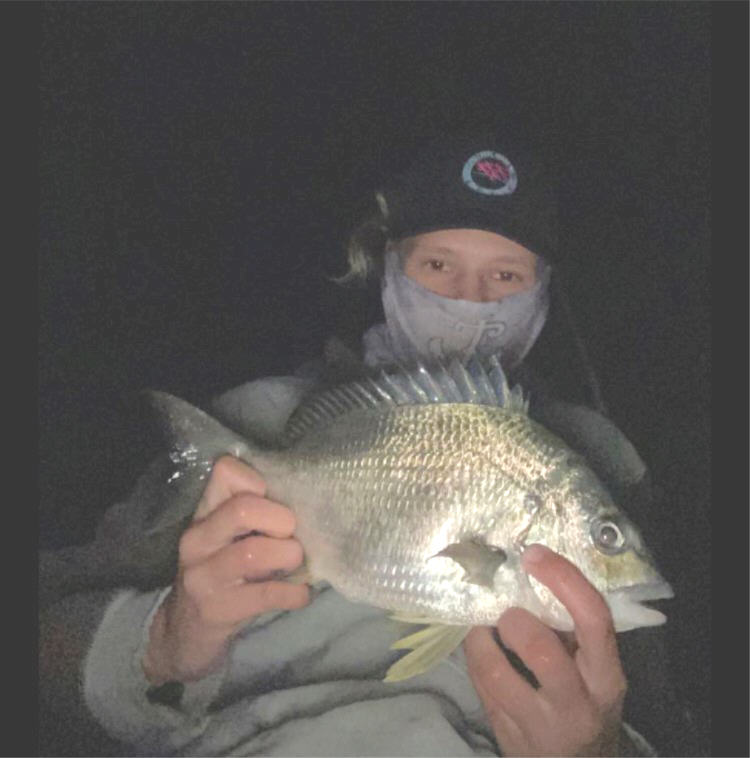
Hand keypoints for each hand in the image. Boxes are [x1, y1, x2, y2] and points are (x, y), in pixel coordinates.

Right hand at [143, 456, 309, 684]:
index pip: (225, 471)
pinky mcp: (217, 610)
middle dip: (280, 519)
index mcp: (203, 513)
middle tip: (289, 535)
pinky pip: (266, 595)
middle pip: (242, 509)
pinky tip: (301, 594)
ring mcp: (202, 577)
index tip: (273, 500)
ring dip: (288, 555)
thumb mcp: (227, 534)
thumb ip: (253, 511)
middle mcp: (196, 540)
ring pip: (253, 552)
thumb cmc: (222, 568)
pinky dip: (294, 593)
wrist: (187, 628)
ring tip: (294, 562)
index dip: (257, 480)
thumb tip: (303, 495)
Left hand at [464, 544, 626, 756]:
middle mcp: (578, 704)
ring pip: (496, 673)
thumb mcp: (594, 671)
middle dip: (515, 620)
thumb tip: (528, 573)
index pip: (593, 619)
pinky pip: (479, 687)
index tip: (533, 555)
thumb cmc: (585, 703)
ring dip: (480, 638)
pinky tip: (479, 647)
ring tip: (481, 625)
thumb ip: (571, 631)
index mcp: (606, 677)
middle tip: (506, 611)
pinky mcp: (507, 737)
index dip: (562, 580)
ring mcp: (540, 727)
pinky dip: (473, 657)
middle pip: (542, 650)